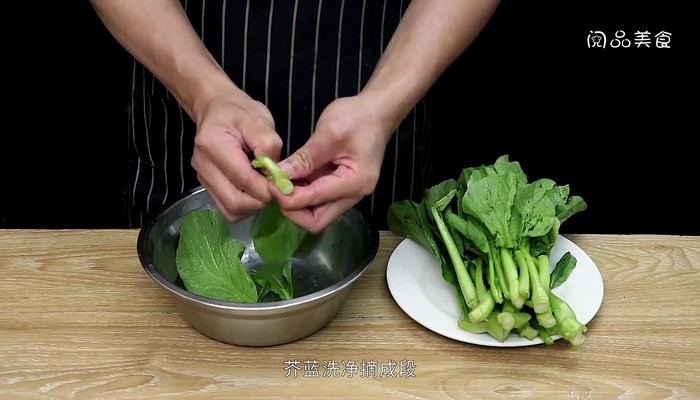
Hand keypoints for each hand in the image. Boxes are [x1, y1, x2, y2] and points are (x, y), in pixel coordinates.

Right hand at [191, 89, 282, 221]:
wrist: (217, 109)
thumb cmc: (239, 112)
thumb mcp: (259, 120)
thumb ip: (268, 147)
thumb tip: (276, 175)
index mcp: (213, 145)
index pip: (242, 179)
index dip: (266, 187)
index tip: (283, 183)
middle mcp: (203, 165)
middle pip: (234, 202)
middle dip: (260, 200)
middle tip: (275, 188)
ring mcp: (203, 178)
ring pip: (231, 210)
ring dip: (253, 205)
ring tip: (264, 187)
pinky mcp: (207, 186)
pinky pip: (227, 207)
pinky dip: (245, 205)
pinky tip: (254, 190)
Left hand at [274, 94, 395, 232]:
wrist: (377, 111)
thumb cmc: (357, 118)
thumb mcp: (329, 133)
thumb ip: (305, 158)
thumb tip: (280, 175)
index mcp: (355, 182)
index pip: (314, 201)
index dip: (288, 196)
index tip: (271, 181)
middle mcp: (354, 195)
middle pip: (317, 221)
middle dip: (292, 209)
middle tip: (276, 188)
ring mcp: (348, 193)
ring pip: (316, 213)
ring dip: (296, 203)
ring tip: (281, 182)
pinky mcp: (341, 187)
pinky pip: (319, 200)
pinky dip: (302, 194)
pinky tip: (291, 178)